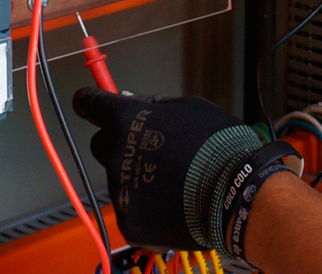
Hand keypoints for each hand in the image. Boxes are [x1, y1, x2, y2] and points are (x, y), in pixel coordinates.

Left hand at [73, 88, 297, 254]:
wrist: (236, 193)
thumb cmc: (216, 143)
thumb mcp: (190, 107)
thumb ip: (155, 105)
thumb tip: (134, 102)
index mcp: (127, 120)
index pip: (91, 103)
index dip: (88, 100)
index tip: (85, 101)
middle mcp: (115, 154)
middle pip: (103, 143)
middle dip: (119, 142)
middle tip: (151, 148)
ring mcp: (120, 190)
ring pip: (119, 177)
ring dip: (137, 174)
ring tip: (173, 178)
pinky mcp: (129, 221)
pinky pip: (131, 206)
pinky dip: (146, 205)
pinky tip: (172, 200)